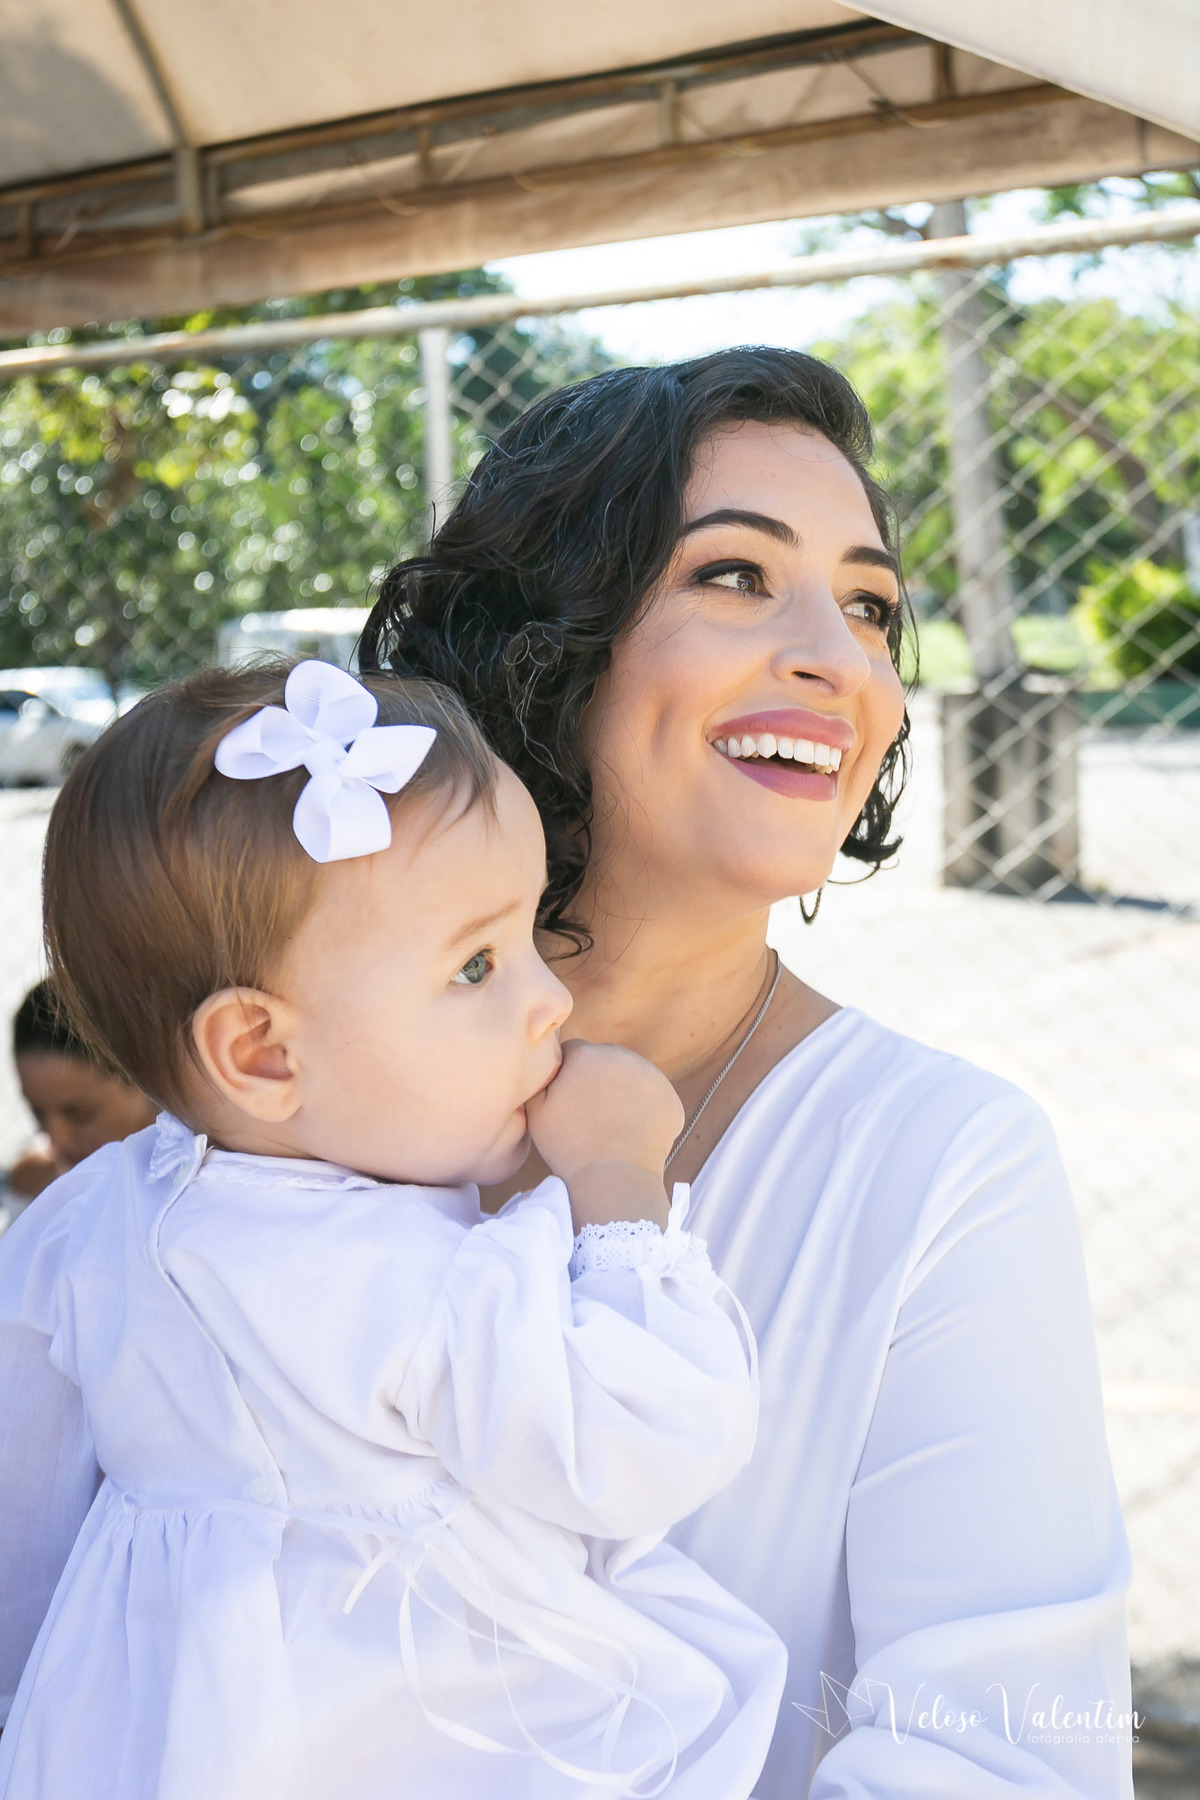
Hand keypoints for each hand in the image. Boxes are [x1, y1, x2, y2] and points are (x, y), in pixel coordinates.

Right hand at [526, 1040, 683, 1232]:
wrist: (612, 1179)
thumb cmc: (568, 1147)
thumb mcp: (536, 1109)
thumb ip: (542, 1076)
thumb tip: (550, 1063)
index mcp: (585, 1054)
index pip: (574, 1053)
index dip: (569, 1076)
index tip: (569, 1100)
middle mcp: (621, 1056)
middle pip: (606, 1062)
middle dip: (599, 1081)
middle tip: (591, 1116)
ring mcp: (651, 1076)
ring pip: (632, 1079)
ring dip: (624, 1094)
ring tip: (612, 1128)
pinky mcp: (670, 1099)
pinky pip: (653, 1100)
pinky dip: (645, 1114)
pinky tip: (632, 1135)